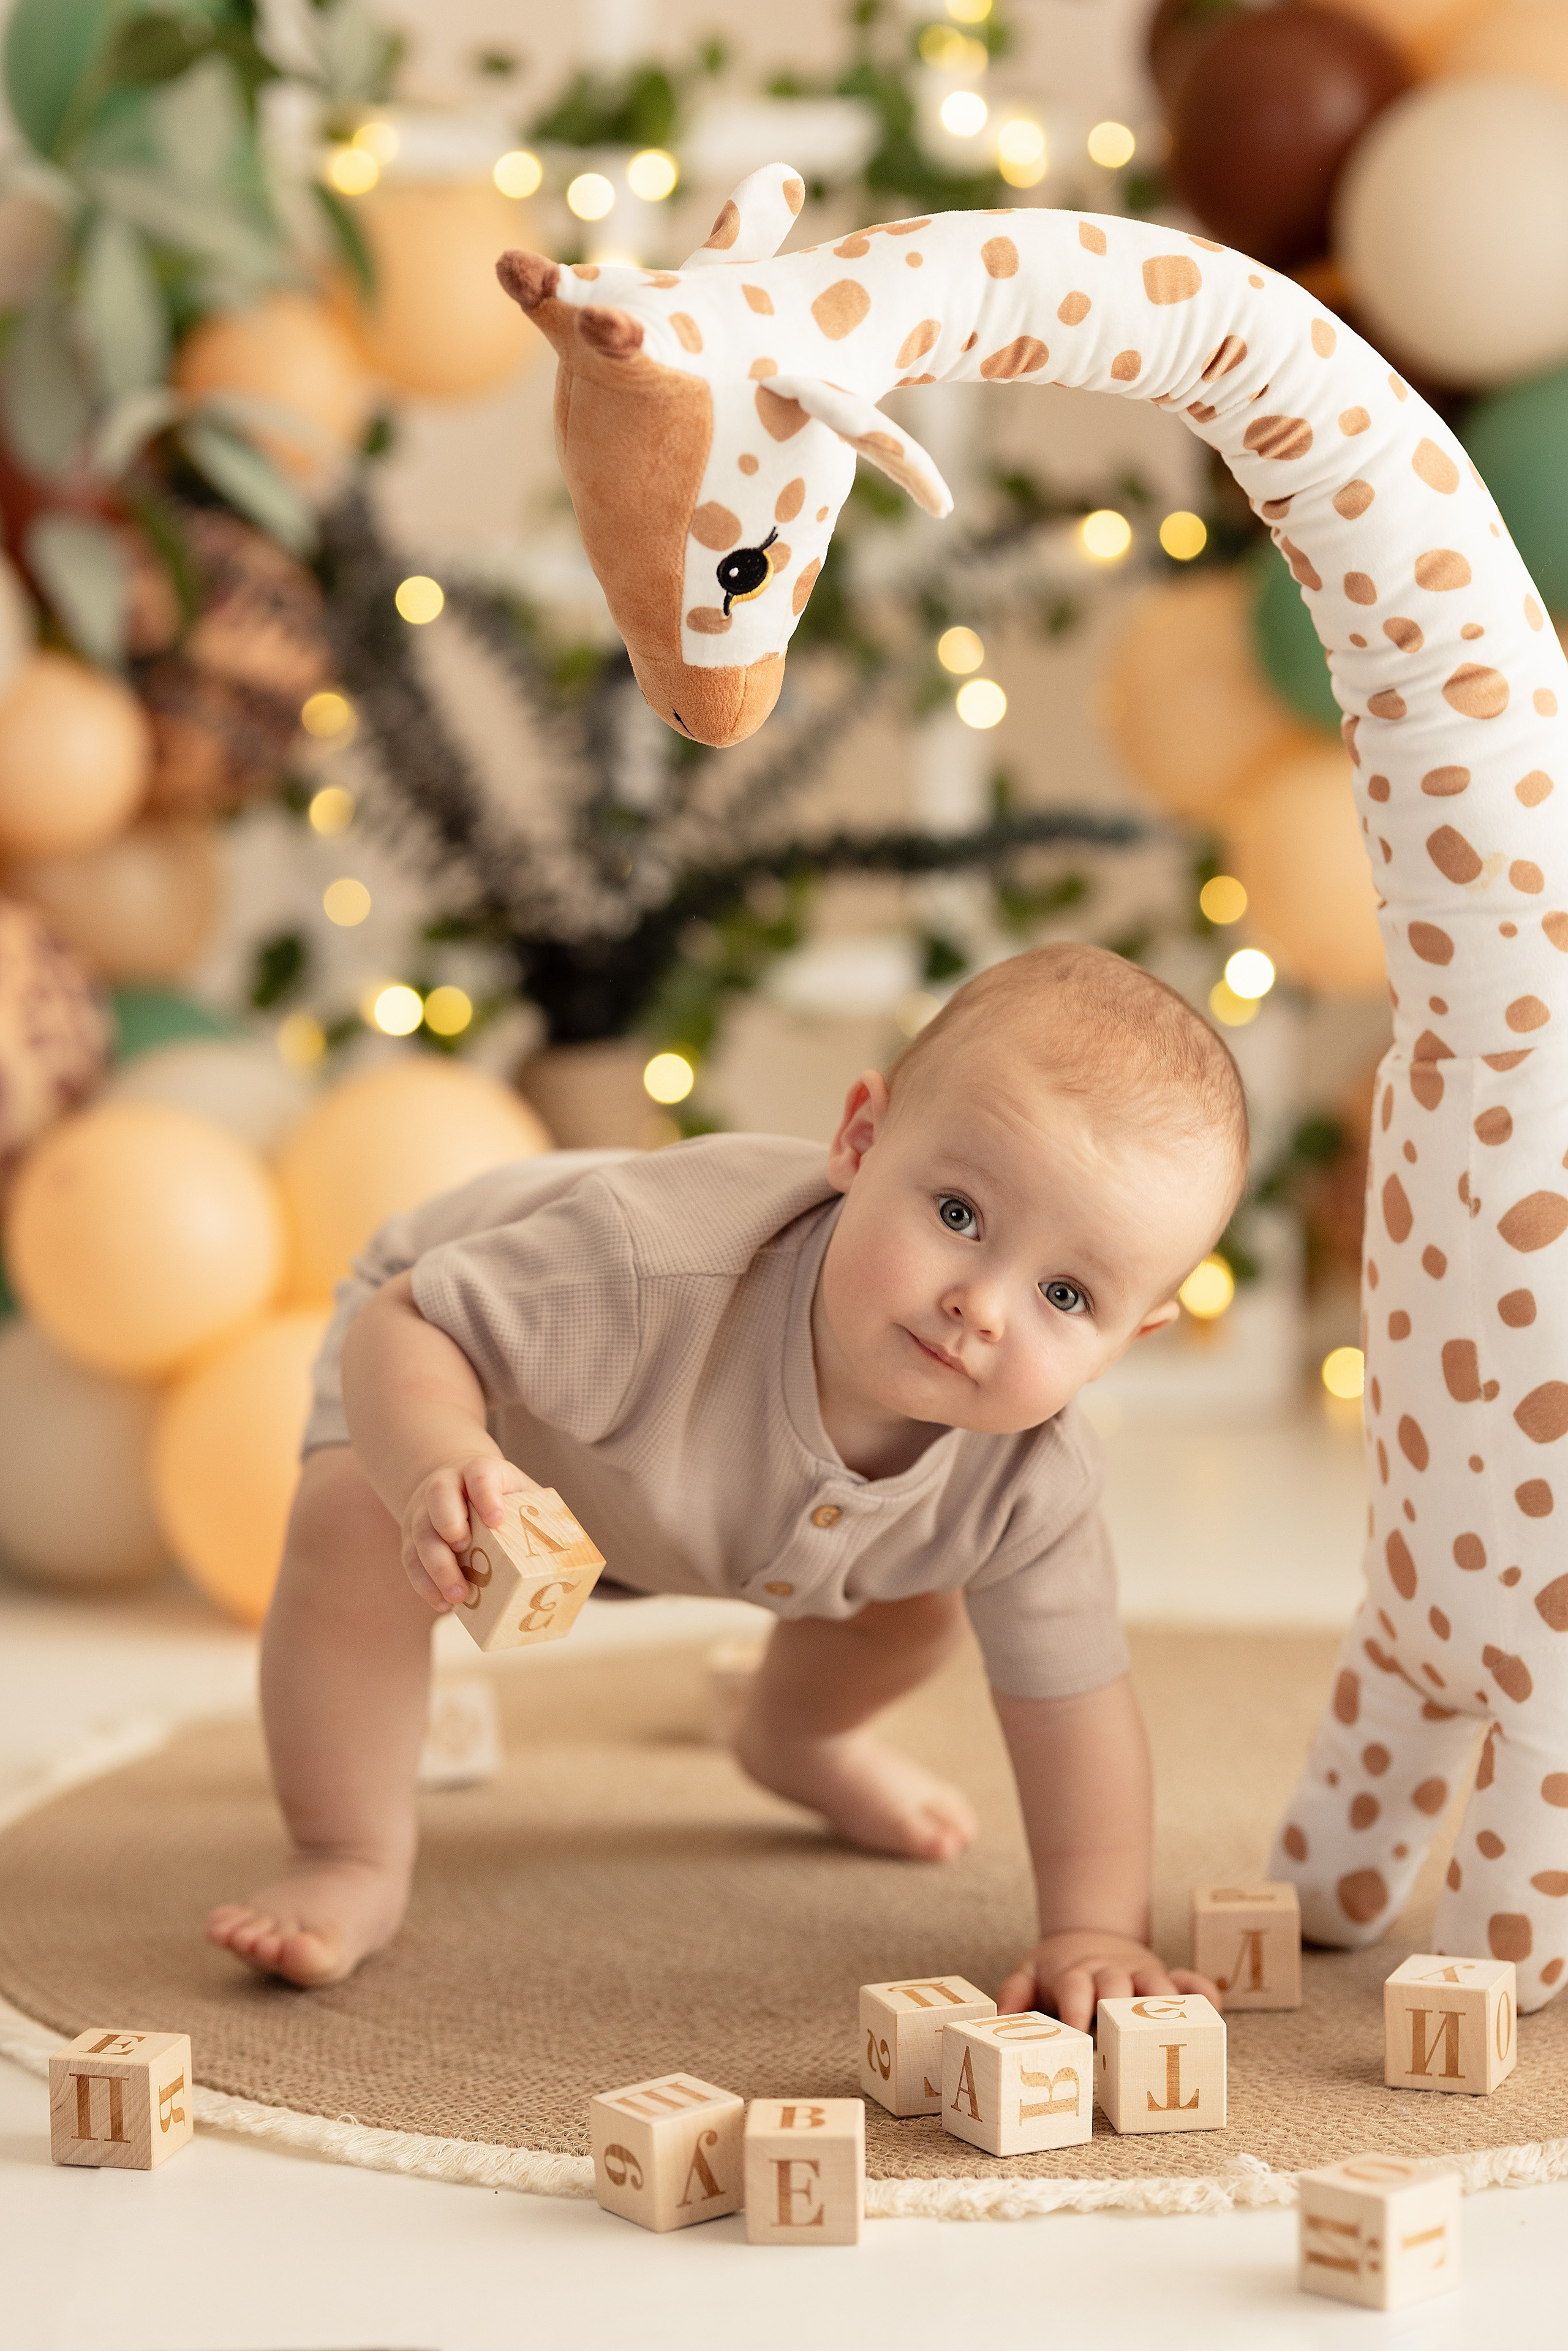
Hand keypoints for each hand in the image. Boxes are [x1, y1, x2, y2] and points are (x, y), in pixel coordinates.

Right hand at [400, 1454, 538, 1611]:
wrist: (454, 1483)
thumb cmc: (499, 1495)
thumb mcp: (520, 1491)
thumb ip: (539, 1512)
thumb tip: (573, 1550)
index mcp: (478, 1471)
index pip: (480, 1474)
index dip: (486, 1494)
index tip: (497, 1519)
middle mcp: (446, 1487)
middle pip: (439, 1498)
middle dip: (450, 1524)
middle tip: (464, 1549)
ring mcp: (424, 1512)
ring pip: (421, 1533)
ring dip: (436, 1566)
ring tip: (458, 1595)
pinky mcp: (413, 1539)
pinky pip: (411, 1560)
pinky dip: (424, 1584)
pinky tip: (442, 1603)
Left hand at [998, 1929, 1221, 2034]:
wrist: (1089, 1938)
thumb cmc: (1058, 1972)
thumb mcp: (1028, 1975)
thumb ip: (1014, 1994)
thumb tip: (999, 2017)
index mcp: (1076, 1974)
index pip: (1075, 1987)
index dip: (1076, 2008)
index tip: (1076, 2033)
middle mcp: (1111, 1973)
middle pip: (1117, 1985)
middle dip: (1120, 2010)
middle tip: (1124, 2039)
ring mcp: (1142, 1975)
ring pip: (1157, 1987)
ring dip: (1165, 2007)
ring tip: (1173, 2033)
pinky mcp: (1167, 1979)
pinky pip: (1191, 1983)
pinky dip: (1202, 1993)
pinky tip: (1211, 2010)